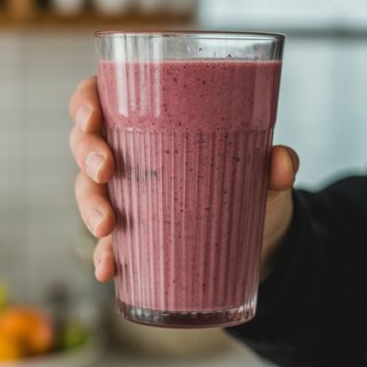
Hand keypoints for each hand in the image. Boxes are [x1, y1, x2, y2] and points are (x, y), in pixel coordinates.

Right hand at [69, 76, 298, 282]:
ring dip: (89, 206)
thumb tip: (281, 162)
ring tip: (106, 227)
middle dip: (87, 155)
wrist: (258, 236)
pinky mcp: (132, 235)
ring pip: (88, 190)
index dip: (84, 103)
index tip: (92, 118)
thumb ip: (275, 161)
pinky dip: (104, 255)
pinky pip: (106, 243)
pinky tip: (109, 269)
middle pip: (85, 143)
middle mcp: (128, 152)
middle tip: (105, 171)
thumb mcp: (263, 168)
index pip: (100, 97)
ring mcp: (125, 194)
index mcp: (151, 119)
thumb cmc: (249, 180)